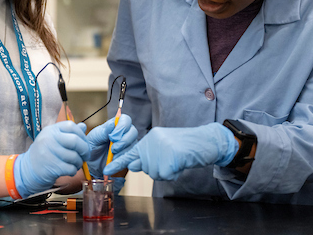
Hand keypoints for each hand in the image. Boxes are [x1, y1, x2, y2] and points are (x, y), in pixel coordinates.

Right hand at [14, 121, 88, 197]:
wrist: (27, 170)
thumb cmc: (44, 153)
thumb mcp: (54, 139)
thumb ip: (69, 133)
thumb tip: (83, 126)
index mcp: (51, 130)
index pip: (71, 126)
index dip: (81, 135)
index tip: (84, 143)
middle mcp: (49, 139)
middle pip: (75, 141)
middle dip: (85, 150)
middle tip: (86, 156)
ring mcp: (49, 152)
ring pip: (74, 156)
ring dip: (79, 163)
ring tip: (76, 165)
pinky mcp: (51, 167)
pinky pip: (70, 168)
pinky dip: (73, 171)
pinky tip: (70, 171)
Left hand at [81, 114, 137, 178]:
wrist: (91, 164)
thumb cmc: (92, 147)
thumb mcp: (95, 138)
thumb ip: (104, 131)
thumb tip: (112, 123)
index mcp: (116, 125)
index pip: (125, 120)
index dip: (122, 127)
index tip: (112, 137)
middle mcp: (125, 133)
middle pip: (133, 132)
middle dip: (124, 141)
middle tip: (113, 149)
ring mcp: (129, 145)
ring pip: (134, 146)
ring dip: (123, 153)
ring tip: (112, 158)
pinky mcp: (130, 156)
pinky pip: (134, 158)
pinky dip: (126, 161)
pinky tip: (116, 164)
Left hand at [103, 123, 238, 180]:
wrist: (206, 141)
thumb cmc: (186, 146)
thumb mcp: (165, 148)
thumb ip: (148, 156)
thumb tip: (132, 164)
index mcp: (151, 137)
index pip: (131, 151)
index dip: (118, 162)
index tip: (106, 170)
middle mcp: (153, 141)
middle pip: (145, 167)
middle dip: (157, 169)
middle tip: (171, 161)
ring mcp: (161, 149)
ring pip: (155, 173)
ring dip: (166, 172)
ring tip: (177, 160)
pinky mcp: (170, 158)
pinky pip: (166, 176)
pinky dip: (174, 174)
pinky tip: (180, 163)